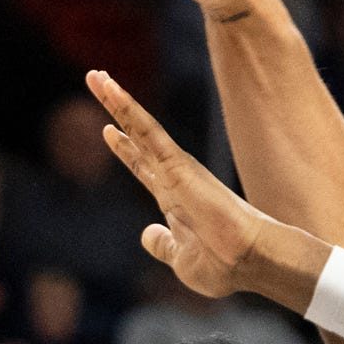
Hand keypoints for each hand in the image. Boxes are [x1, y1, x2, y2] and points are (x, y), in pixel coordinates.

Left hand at [85, 68, 297, 300]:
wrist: (247, 262)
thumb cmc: (222, 267)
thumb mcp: (181, 259)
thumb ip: (162, 244)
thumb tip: (146, 234)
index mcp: (174, 201)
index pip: (143, 167)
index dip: (125, 150)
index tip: (107, 132)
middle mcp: (173, 178)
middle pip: (137, 138)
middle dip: (116, 111)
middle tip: (97, 81)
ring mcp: (175, 168)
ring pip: (140, 126)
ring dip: (117, 101)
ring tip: (96, 76)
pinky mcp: (177, 163)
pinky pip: (147, 130)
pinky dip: (128, 109)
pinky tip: (111, 89)